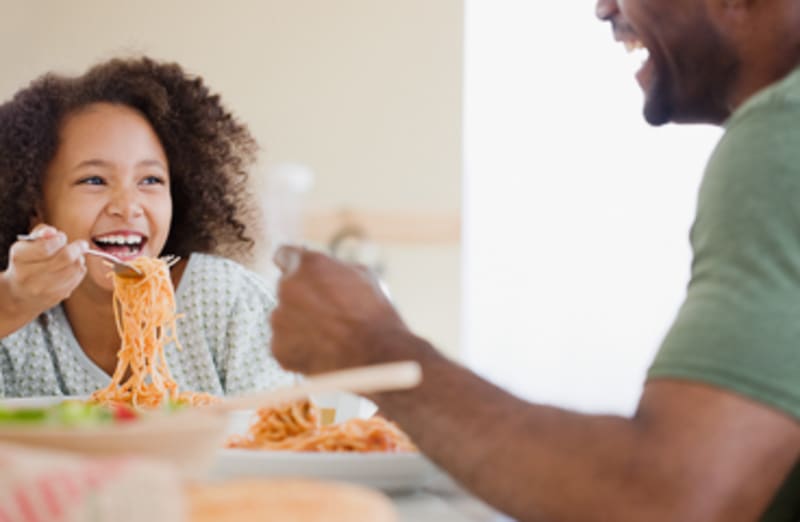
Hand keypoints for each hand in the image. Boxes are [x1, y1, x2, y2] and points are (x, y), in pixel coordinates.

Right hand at [2, 225, 88, 316]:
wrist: (20, 293)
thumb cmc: (27, 261)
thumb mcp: (28, 244)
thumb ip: (41, 232)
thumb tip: (53, 232)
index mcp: (19, 258)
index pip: (46, 247)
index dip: (59, 239)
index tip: (62, 237)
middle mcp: (28, 276)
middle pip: (65, 257)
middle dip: (77, 247)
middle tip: (81, 244)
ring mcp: (43, 289)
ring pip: (75, 267)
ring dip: (79, 258)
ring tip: (75, 257)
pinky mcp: (56, 296)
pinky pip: (78, 278)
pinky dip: (79, 270)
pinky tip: (71, 268)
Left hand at [270, 246, 408, 373]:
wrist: (375, 356)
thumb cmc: (374, 314)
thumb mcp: (363, 275)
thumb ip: (335, 269)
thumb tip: (328, 270)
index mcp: (306, 264)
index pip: (284, 255)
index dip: (294, 265)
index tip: (302, 274)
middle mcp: (286, 288)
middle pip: (286, 289)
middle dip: (301, 298)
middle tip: (326, 312)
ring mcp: (279, 320)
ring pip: (283, 318)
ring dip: (298, 324)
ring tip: (328, 336)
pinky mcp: (278, 348)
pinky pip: (283, 344)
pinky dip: (297, 348)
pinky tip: (321, 351)